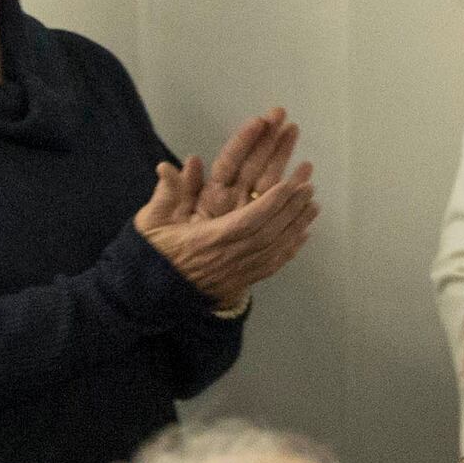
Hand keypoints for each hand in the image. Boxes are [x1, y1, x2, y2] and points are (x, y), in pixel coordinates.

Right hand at [134, 124, 319, 303]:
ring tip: (313, 205)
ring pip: (274, 248)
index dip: (271, 203)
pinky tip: (303, 235)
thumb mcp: (151, 222)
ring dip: (296, 225)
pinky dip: (291, 250)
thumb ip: (164, 194)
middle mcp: (227, 258)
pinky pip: (272, 265)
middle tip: (308, 186)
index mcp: (207, 240)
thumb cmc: (152, 253)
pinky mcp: (240, 281)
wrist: (150, 295)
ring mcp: (236, 273)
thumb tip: (167, 167)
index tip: (289, 185)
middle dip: (291, 209)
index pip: (248, 221)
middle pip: (269, 232)